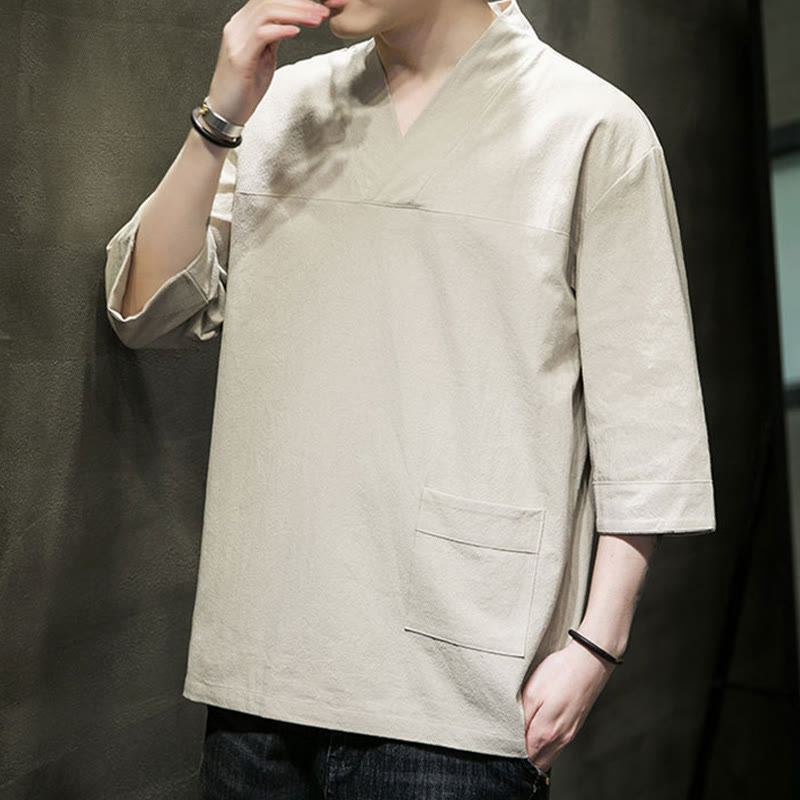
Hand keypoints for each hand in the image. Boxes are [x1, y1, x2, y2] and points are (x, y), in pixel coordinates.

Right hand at [206, 0, 330, 124]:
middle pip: (268, 2)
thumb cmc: (243, 88)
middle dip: (299, 4)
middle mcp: (237, 27)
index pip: (268, 1)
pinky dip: (281, 30)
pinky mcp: (239, 57)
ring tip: (315, 19)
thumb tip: (288, 25)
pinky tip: (296, 31)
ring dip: (295, 14)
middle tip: (322, 11)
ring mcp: (236, 41)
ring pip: (267, 12)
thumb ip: (272, 38)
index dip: (294, 1)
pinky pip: (261, 35)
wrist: (225, 112)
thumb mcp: (263, 57)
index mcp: (242, 25)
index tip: (316, 7)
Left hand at [520, 638, 616, 770]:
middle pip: (536, 762)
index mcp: (545, 733)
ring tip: (521, 736)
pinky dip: (545, 745)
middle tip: (507, 742)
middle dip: (522, 757)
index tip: (500, 744)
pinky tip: (537, 730)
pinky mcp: (574, 727)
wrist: (589, 662)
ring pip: (547, 756)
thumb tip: (513, 737)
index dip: (511, 753)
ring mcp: (569, 735)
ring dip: (534, 751)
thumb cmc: (559, 673)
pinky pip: (556, 746)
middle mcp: (559, 740)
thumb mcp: (531, 693)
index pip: (524, 758)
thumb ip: (521, 720)